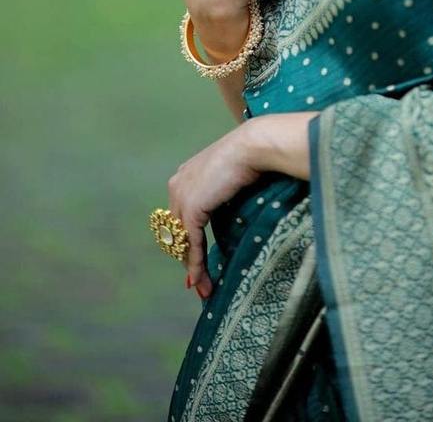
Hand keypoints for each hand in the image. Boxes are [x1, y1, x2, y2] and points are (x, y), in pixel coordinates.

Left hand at [167, 122, 261, 297]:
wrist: (253, 146)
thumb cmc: (252, 154)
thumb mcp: (231, 174)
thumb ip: (222, 190)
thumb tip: (230, 200)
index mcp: (185, 174)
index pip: (181, 214)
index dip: (188, 239)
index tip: (197, 259)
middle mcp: (178, 185)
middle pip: (177, 230)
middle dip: (188, 257)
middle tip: (198, 281)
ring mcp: (182, 196)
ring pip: (183, 240)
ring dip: (193, 267)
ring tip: (202, 288)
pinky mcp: (192, 209)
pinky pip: (192, 243)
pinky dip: (196, 264)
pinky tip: (200, 280)